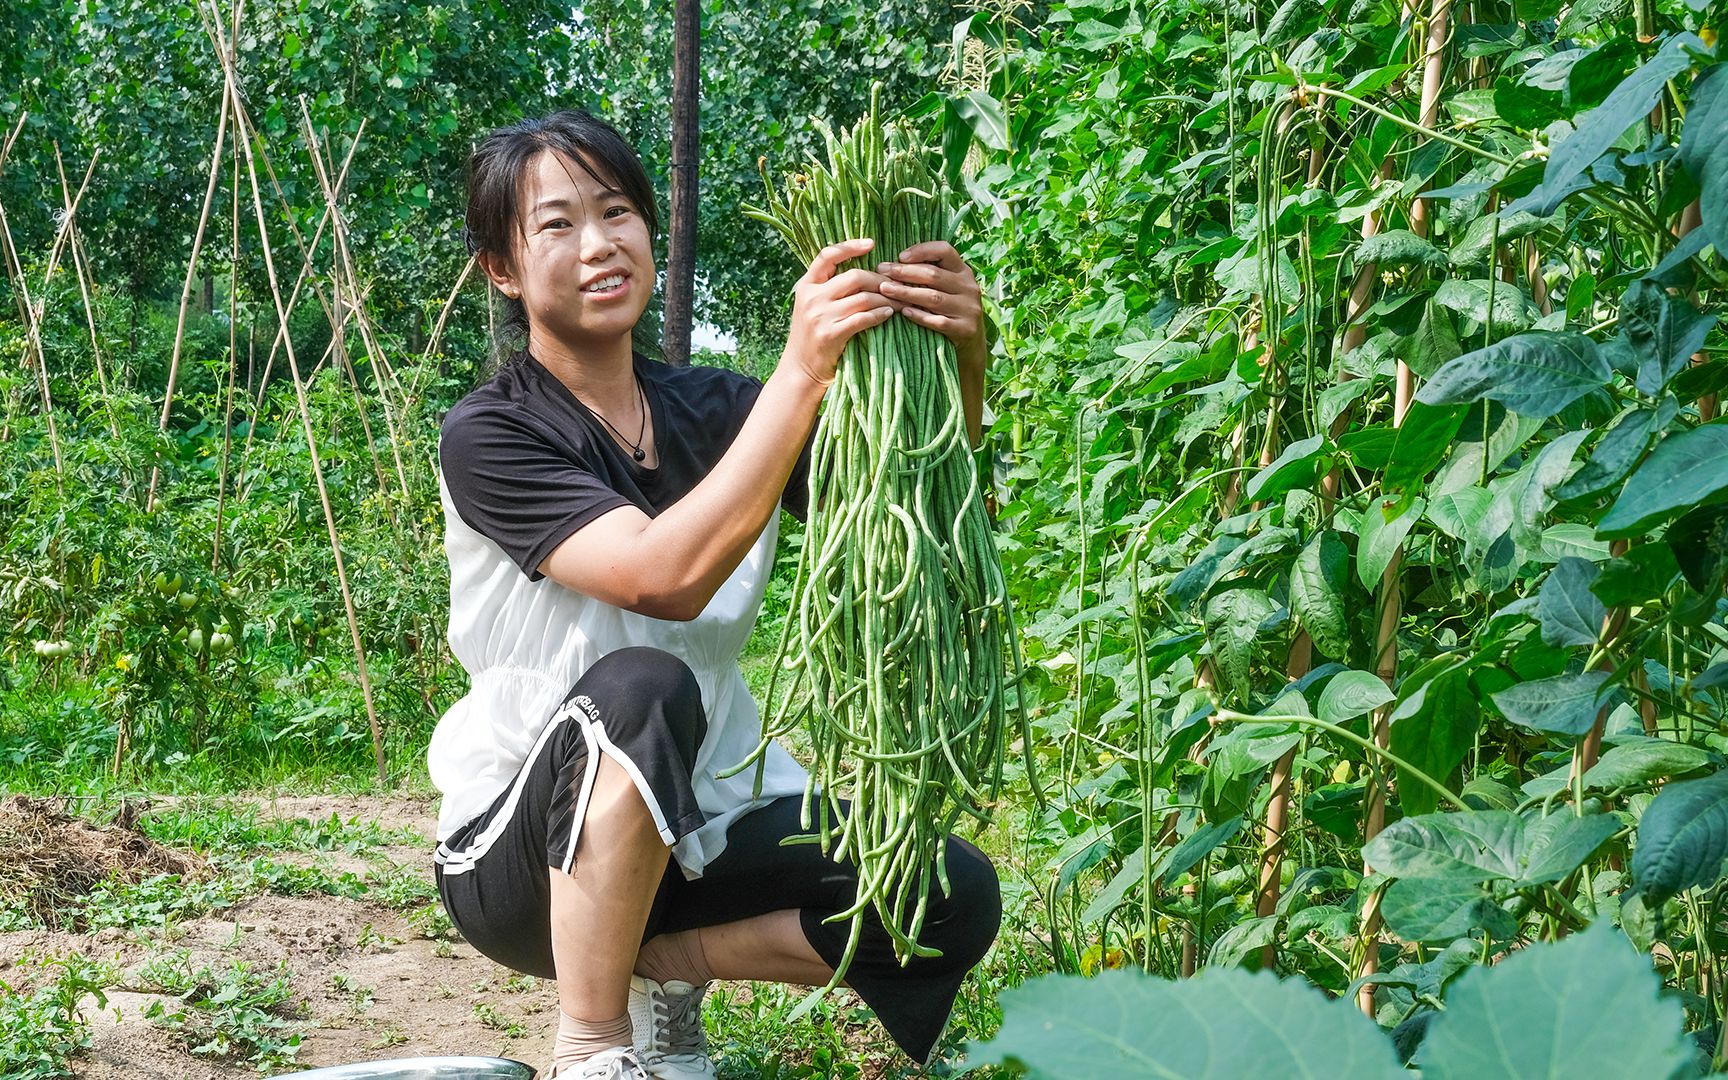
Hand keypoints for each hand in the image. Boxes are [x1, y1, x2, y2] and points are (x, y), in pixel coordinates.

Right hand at [780, 238, 895, 386]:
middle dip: (879, 279)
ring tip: (898, 302)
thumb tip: (862, 270)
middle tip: (895, 285)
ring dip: (886, 299)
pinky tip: (889, 314)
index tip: (872, 244)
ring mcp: (820, 316)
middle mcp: (811, 297)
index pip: (827, 256)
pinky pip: (863, 318)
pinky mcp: (831, 334)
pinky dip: (879, 315)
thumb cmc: (813, 336)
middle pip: (854, 276)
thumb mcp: (811, 306)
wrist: (800, 369)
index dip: (850, 246)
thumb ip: (828, 288)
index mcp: (806, 285)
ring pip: (863, 298)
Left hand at [876, 241, 985, 366]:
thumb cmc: (949, 308)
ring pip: (933, 298)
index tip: (900, 256)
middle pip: (934, 275)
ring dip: (906, 292)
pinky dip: (920, 316)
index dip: (922, 251)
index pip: (945, 251)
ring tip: (885, 289)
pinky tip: (904, 312)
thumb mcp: (947, 287)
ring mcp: (968, 309)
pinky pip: (938, 321)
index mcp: (963, 271)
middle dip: (905, 272)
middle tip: (882, 272)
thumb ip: (929, 275)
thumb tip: (893, 263)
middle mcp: (969, 287)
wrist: (971, 341)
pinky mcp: (965, 329)